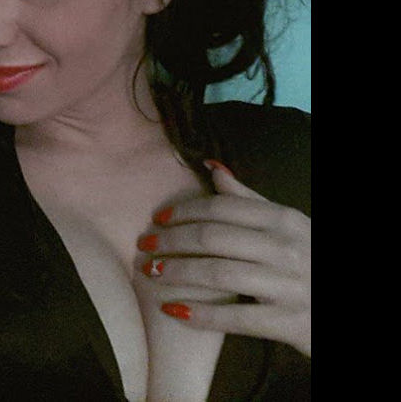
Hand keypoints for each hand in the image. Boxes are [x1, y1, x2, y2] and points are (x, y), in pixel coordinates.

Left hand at [137, 160, 310, 356]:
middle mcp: (286, 248)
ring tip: (151, 272)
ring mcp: (289, 286)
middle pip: (213, 238)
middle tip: (144, 245)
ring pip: (219, 274)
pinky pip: (235, 317)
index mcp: (283, 219)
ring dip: (178, 271)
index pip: (221, 208)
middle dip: (172, 240)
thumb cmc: (308, 258)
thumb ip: (247, 197)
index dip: (184, 210)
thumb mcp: (286, 223)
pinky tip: (173, 310)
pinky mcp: (290, 323)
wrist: (343, 304)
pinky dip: (200, 314)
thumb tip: (211, 166)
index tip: (157, 218)